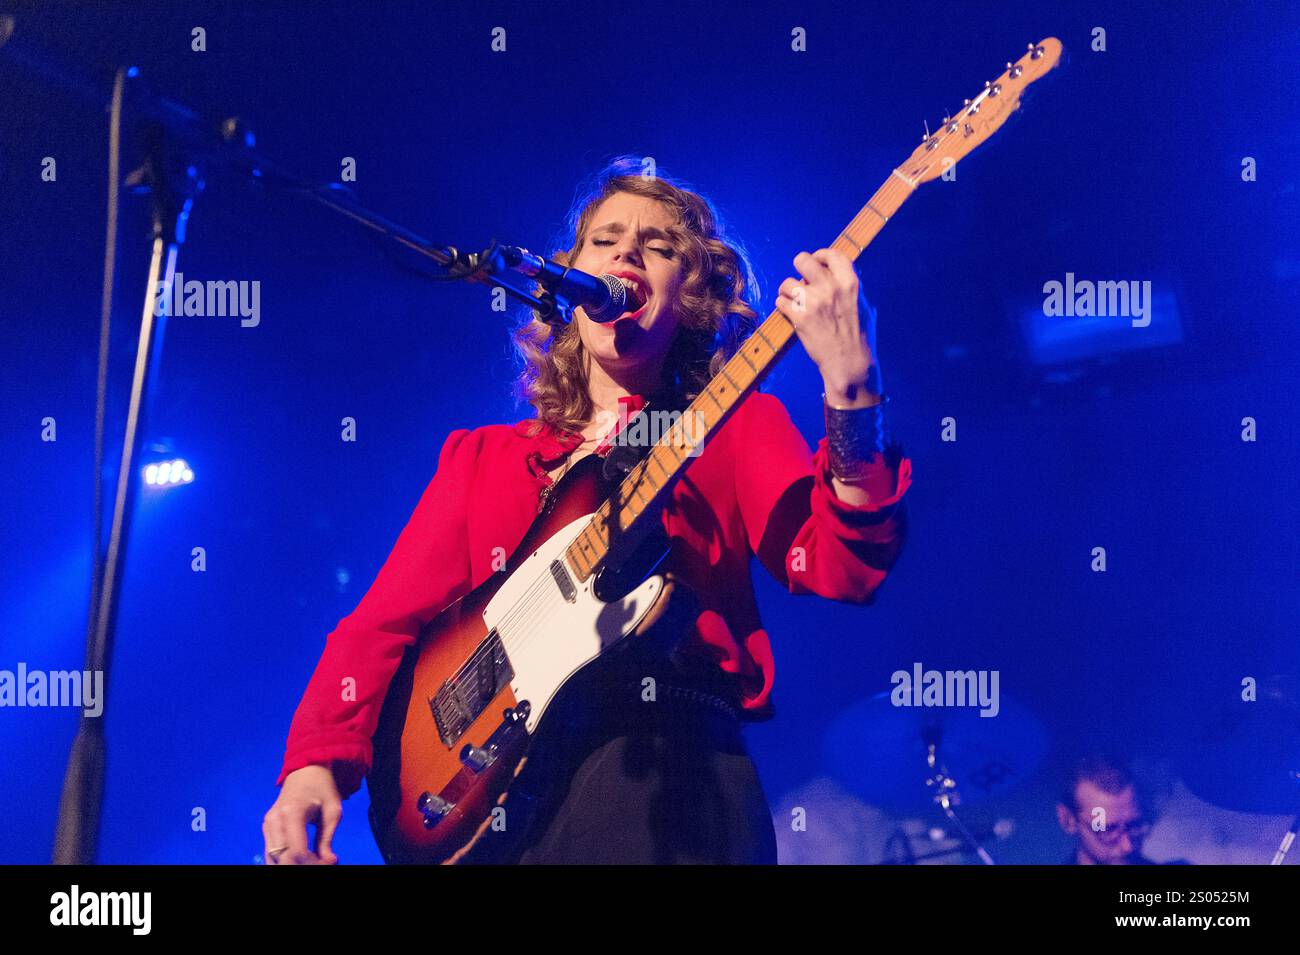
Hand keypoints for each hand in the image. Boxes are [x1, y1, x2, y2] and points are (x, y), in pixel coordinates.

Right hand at [262, 764, 342, 864]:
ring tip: (313, 860)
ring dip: (293, 865)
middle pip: (283, 859)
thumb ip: (327, 839)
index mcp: (292, 814)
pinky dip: (285, 860)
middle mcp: (274, 821)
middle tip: (322, 861)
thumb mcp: (332, 812)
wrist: (305, 771)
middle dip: (304, 866)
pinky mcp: (266, 827)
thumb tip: (329, 861)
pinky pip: (272, 852)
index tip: (330, 861)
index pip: (297, 852)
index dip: (314, 863)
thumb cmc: (322, 788)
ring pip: (274, 859)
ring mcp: (267, 824)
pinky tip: (302, 858)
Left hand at [774, 249, 880, 404]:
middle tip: (801, 281)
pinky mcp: (800, 317)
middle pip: (803, 259)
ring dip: (787, 292)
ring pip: (787, 283)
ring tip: (795, 303)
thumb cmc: (856, 335)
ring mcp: (814, 302)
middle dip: (798, 268)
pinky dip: (782, 307)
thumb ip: (848, 286)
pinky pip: (780, 302)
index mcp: (849, 282)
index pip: (831, 254)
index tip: (816, 263)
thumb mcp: (861, 304)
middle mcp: (831, 288)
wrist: (848, 362)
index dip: (820, 255)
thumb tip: (833, 272)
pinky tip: (791, 314)